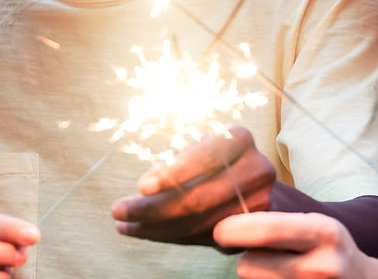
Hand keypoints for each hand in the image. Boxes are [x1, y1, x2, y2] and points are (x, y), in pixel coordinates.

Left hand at [112, 125, 274, 246]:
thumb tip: (147, 189)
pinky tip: (147, 231)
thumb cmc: (216, 157)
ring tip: (126, 224)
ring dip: (156, 228)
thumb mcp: (197, 144)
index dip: (173, 174)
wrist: (256, 182)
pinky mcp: (249, 231)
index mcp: (239, 139)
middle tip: (119, 211)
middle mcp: (256, 171)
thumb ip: (176, 161)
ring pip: (197, 224)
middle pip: (199, 198)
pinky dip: (170, 236)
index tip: (141, 187)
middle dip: (152, 209)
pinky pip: (202, 238)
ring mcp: (257, 205)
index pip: (205, 158)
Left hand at [214, 212, 377, 278]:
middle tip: (260, 254)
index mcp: (323, 233)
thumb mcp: (318, 225)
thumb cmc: (332, 250)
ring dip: (257, 276)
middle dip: (246, 258)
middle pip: (248, 265)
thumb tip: (228, 222)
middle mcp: (320, 266)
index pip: (265, 231)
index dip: (234, 230)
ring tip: (281, 270)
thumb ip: (280, 222)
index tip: (220, 230)